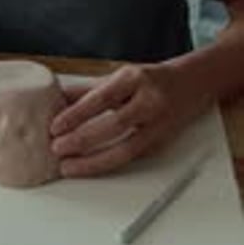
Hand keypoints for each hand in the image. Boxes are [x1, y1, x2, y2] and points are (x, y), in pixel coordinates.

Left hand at [50, 63, 202, 176]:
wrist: (190, 84)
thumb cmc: (148, 79)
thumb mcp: (119, 77)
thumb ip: (87, 89)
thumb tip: (54, 99)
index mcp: (134, 78)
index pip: (102, 98)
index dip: (77, 114)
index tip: (55, 126)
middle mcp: (149, 100)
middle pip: (115, 125)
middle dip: (83, 140)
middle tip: (57, 149)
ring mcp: (158, 123)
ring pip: (126, 149)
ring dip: (94, 161)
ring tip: (69, 166)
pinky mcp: (161, 143)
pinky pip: (133, 157)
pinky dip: (108, 164)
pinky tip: (89, 167)